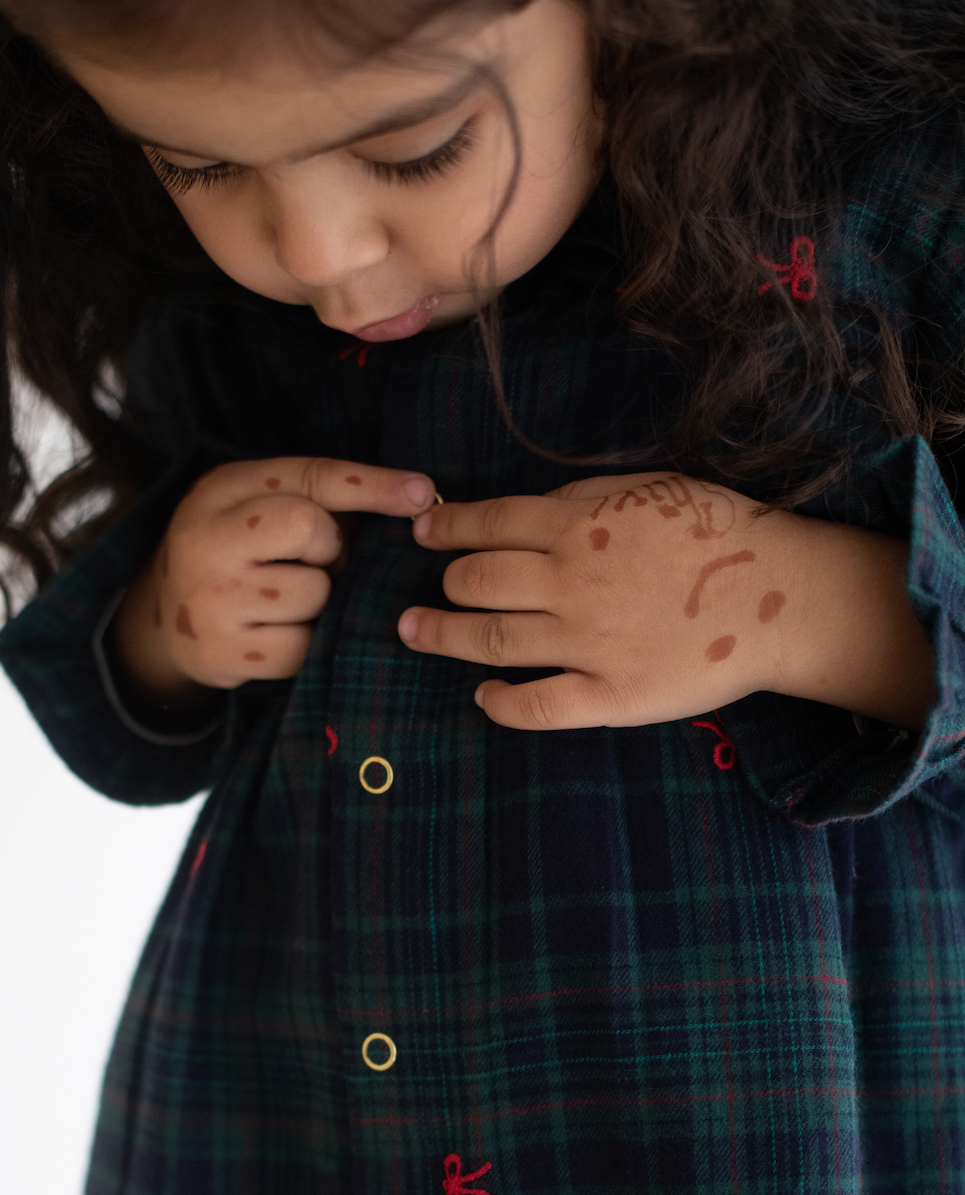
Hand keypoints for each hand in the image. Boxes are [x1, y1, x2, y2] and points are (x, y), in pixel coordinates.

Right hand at [117, 456, 434, 703]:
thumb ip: (327, 492)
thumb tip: (423, 499)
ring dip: (320, 598)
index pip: (309, 479)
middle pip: (312, 531)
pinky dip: (308, 640)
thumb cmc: (237, 548)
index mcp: (218, 491)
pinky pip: (304, 647)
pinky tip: (283, 629)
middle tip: (308, 559)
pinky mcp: (224, 655)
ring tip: (289, 596)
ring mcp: (212, 603)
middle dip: (327, 547)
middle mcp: (206, 542)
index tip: (423, 495)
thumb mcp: (261, 500)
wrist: (165, 618)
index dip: (371, 486)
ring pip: (314, 594)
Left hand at [401, 473, 933, 731]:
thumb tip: (521, 514)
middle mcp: (570, 582)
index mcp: (579, 524)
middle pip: (476, 582)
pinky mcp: (608, 696)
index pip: (486, 523)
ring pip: (490, 640)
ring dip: (443, 636)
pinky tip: (483, 696)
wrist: (778, 594)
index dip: (445, 527)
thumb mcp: (645, 488)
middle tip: (432, 589)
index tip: (421, 530)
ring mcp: (585, 643)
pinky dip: (497, 702)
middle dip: (444, 582)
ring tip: (415, 632)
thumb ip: (581, 501)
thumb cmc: (718, 532)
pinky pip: (534, 705)